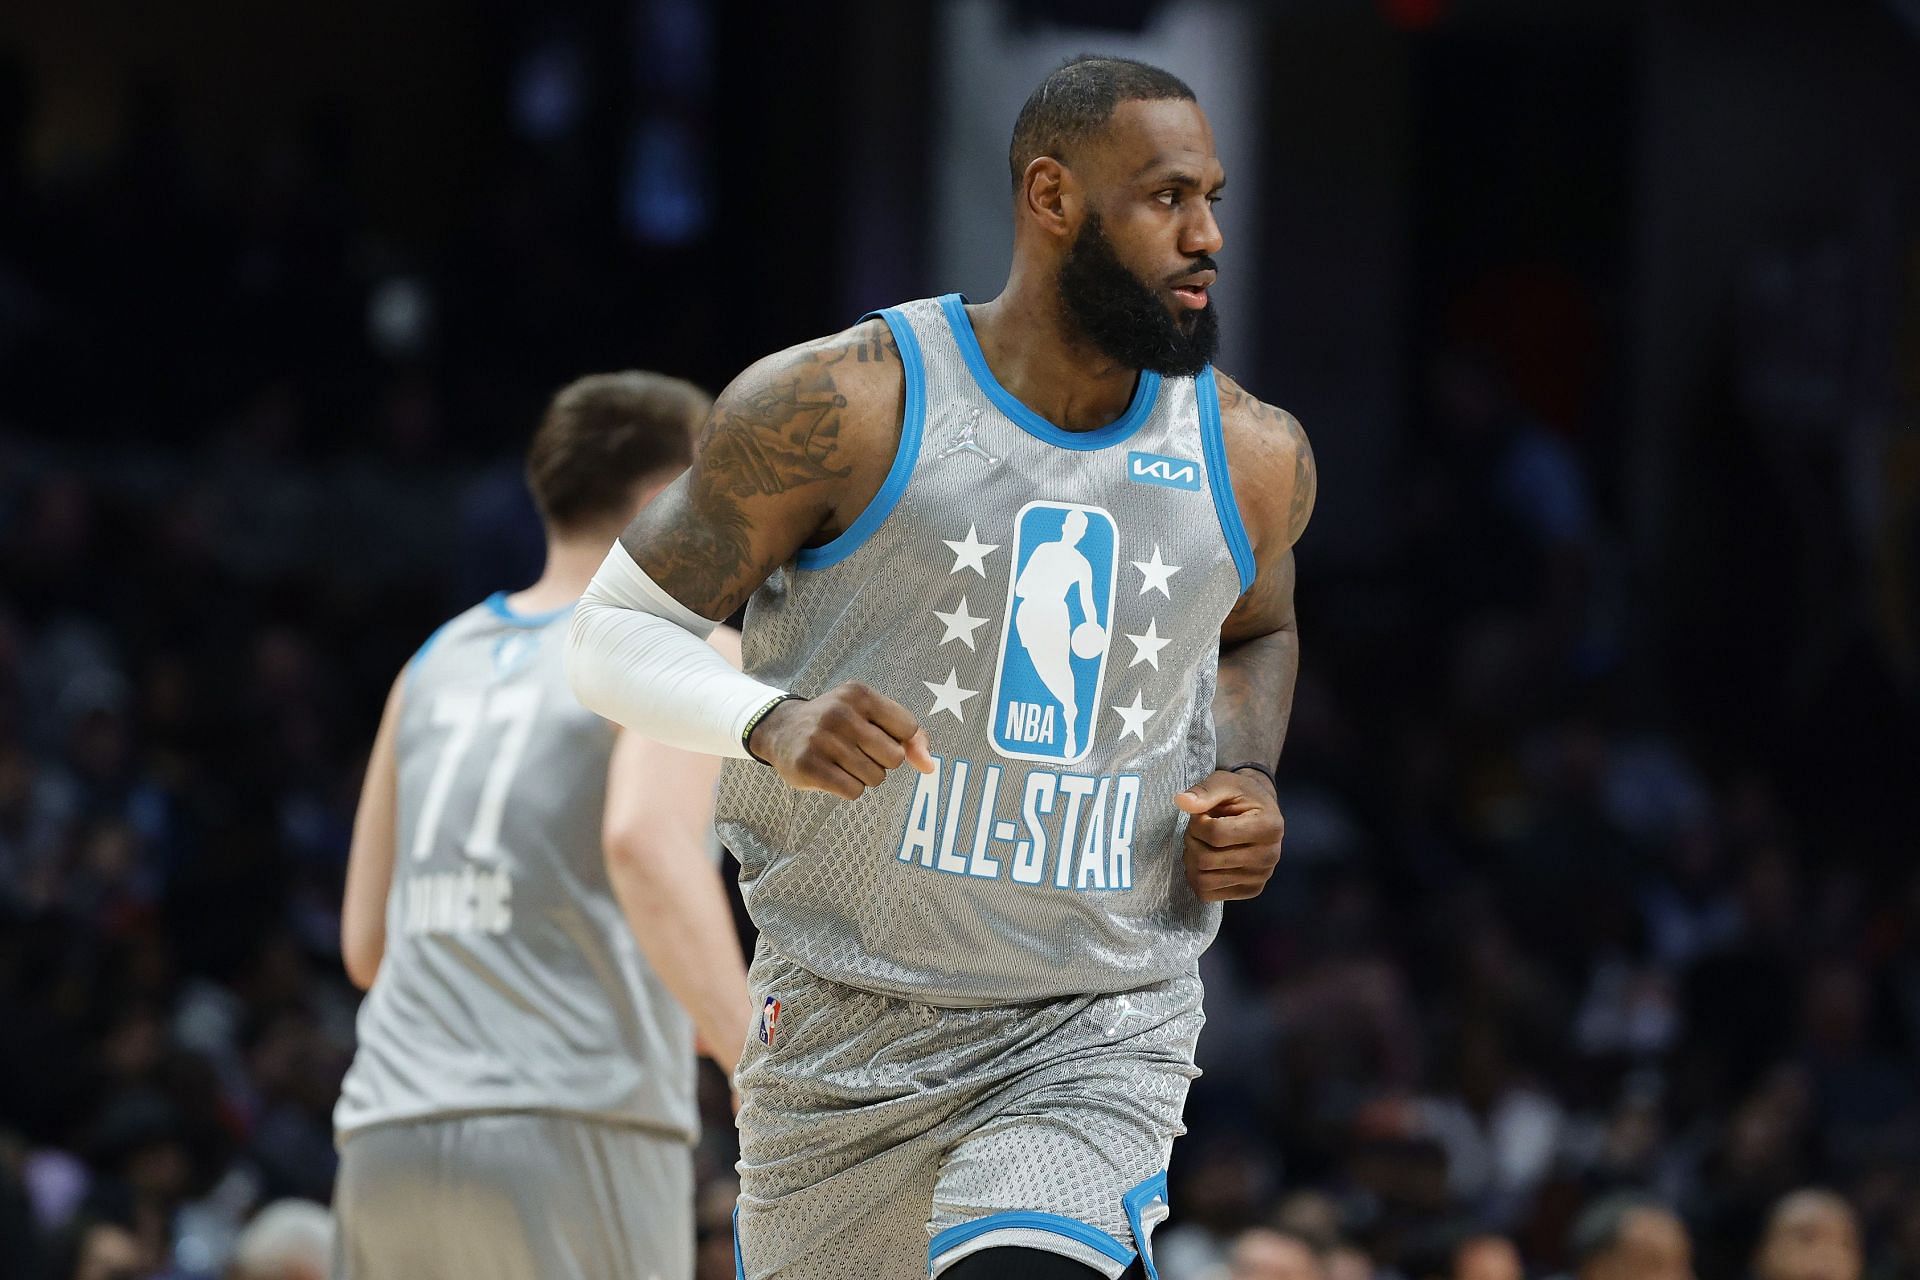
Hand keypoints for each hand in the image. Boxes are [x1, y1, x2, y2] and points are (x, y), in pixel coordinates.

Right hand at [747, 682, 934, 799]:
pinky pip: (854, 791)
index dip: (898, 740)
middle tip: (857, 751)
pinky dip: (849, 788)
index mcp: (859, 694)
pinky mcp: (808, 766)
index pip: (908, 729)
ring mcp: (822, 739)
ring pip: (876, 778)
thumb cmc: (837, 724)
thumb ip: (909, 736)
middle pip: (895, 758)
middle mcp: (840, 713)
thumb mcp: (871, 715)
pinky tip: (833, 773)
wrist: (782, 729)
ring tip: (843, 761)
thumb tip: (930, 766)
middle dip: (881, 761)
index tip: (876, 735)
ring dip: (864, 777)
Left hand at [1174, 768, 1283, 901]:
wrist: (1260, 813)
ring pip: (1204, 880)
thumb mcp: (1224, 782)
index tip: (1201, 815)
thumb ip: (1204, 791)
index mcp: (1269, 827)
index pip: (1216, 835)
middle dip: (1192, 841)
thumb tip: (1181, 801)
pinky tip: (1204, 860)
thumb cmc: (1241, 796)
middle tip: (1196, 830)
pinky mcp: (1250, 891)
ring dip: (1191, 860)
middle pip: (1207, 860)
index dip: (1197, 824)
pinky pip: (1207, 894)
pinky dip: (1197, 877)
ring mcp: (1260, 877)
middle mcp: (1270, 857)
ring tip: (1200, 844)